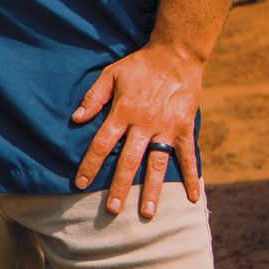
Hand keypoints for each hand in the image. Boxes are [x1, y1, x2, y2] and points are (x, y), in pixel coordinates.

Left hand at [71, 41, 204, 216]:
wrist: (177, 54)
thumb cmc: (140, 65)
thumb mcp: (111, 74)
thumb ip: (94, 97)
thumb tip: (75, 119)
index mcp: (124, 112)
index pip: (102, 143)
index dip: (90, 165)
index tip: (80, 184)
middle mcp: (144, 124)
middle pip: (129, 161)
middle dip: (120, 187)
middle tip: (112, 210)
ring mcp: (167, 128)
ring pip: (158, 164)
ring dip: (153, 190)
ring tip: (148, 214)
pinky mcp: (185, 128)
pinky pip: (188, 156)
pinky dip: (191, 177)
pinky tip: (193, 198)